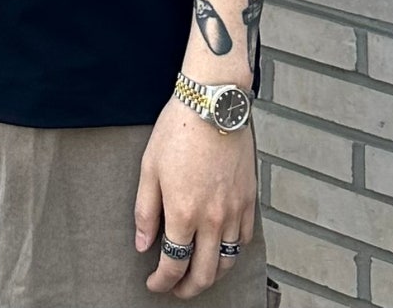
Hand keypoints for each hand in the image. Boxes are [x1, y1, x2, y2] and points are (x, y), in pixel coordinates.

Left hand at [133, 95, 257, 299]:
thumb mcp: (149, 168)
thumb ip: (146, 211)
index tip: (154, 283)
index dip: (161, 281)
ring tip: (199, 275)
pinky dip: (234, 251)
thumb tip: (143, 244)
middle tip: (176, 289)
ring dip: (212, 275)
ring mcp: (235, 210)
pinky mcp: (249, 198)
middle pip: (204, 273)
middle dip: (187, 289)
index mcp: (183, 213)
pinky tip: (223, 247)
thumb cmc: (179, 129)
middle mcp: (213, 218)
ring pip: (228, 260)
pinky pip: (246, 238)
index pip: (173, 264)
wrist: (213, 103)